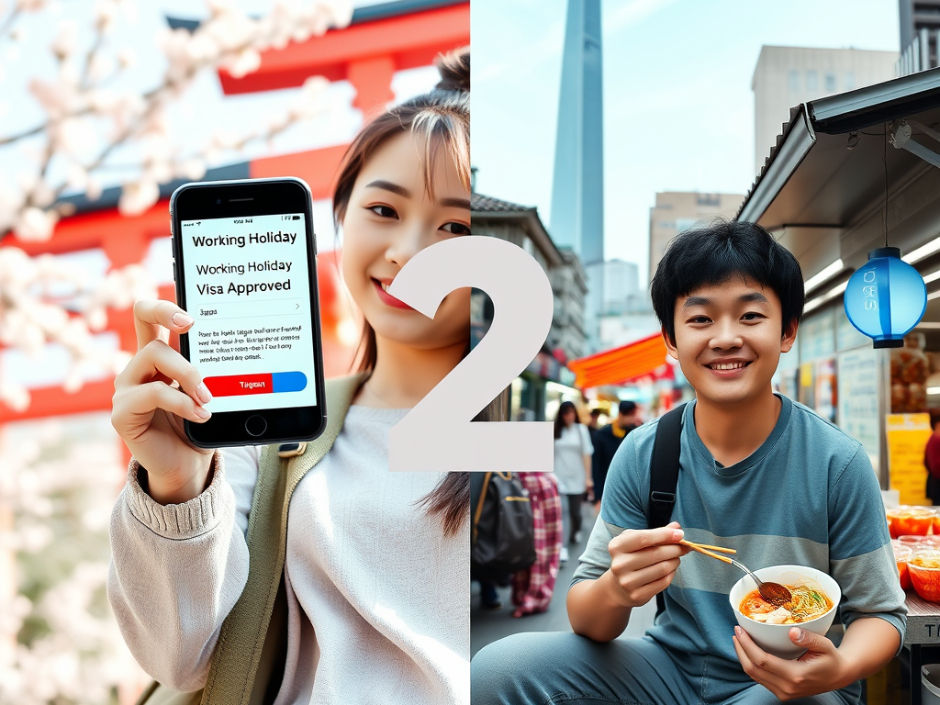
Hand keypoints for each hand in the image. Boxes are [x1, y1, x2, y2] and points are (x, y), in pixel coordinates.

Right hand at [111, 300, 213, 503]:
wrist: (188, 467)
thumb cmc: (201, 428)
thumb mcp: (212, 394)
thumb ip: (214, 374)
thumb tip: (243, 356)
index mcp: (159, 357)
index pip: (152, 317)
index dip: (166, 306)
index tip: (192, 316)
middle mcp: (139, 367)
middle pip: (144, 319)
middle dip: (167, 313)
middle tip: (192, 325)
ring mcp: (127, 387)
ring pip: (154, 355)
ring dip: (188, 373)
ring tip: (208, 396)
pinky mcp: (122, 412)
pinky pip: (153, 393)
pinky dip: (182, 402)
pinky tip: (201, 415)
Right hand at [603, 521, 688, 608]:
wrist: (617, 586)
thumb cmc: (630, 557)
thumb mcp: (636, 541)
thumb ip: (656, 533)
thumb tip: (676, 527)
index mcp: (617, 546)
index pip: (644, 538)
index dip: (664, 535)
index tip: (680, 534)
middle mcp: (619, 564)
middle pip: (656, 553)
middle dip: (674, 549)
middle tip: (683, 547)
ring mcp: (627, 582)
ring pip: (662, 568)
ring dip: (675, 561)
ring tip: (676, 558)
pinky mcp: (637, 595)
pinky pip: (663, 582)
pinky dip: (671, 574)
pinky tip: (670, 570)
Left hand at [732, 625, 848, 700]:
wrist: (839, 676)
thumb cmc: (831, 658)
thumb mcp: (825, 644)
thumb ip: (809, 638)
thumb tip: (791, 631)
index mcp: (796, 675)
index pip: (762, 660)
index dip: (747, 645)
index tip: (739, 630)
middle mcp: (787, 687)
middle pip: (752, 669)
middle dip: (740, 649)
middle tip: (736, 631)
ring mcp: (784, 693)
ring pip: (753, 675)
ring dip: (742, 656)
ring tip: (739, 639)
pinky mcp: (782, 693)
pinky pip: (759, 678)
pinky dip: (750, 664)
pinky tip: (749, 651)